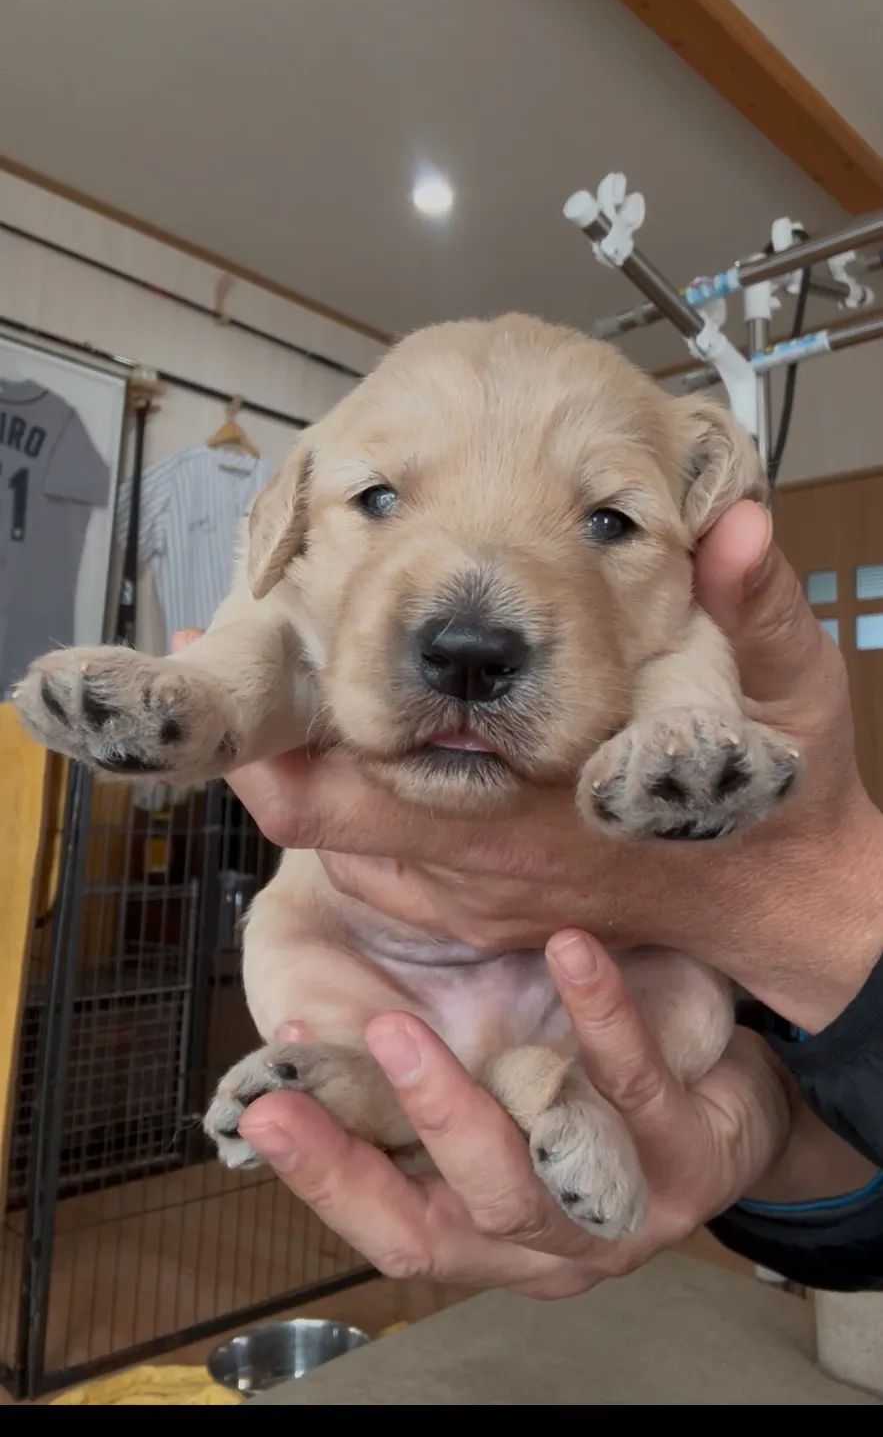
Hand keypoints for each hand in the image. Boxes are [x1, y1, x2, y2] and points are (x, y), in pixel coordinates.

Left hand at [177, 501, 882, 1028]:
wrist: (790, 906)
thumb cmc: (781, 804)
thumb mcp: (790, 694)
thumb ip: (756, 607)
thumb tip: (737, 523)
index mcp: (525, 820)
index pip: (343, 798)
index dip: (259, 744)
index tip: (212, 657)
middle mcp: (481, 874)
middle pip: (316, 819)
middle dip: (272, 741)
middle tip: (238, 652)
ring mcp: (477, 904)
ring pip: (346, 842)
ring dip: (325, 770)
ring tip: (317, 685)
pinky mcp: (484, 913)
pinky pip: (384, 868)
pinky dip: (365, 809)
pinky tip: (386, 745)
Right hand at [236, 931, 793, 1297]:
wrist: (730, 1092)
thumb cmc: (583, 1080)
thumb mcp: (488, 1082)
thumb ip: (403, 1076)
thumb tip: (300, 1027)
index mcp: (481, 1232)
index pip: (389, 1230)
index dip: (323, 1178)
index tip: (265, 1110)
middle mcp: (544, 1246)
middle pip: (450, 1222)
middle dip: (399, 1132)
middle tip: (361, 1041)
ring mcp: (622, 1215)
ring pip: (536, 1175)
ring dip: (464, 1103)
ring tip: (406, 1022)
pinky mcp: (692, 1164)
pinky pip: (636, 1090)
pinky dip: (598, 1019)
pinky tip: (569, 951)